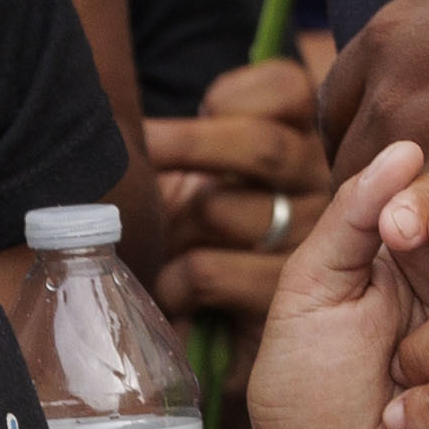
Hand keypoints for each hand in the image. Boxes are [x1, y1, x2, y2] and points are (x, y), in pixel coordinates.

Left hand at [147, 36, 342, 325]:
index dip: (231, 97)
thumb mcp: (192, 170)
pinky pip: (210, 272)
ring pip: (226, 210)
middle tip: (138, 155)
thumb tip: (106, 87)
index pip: (290, 90)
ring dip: (177, 225)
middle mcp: (322, 187)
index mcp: (308, 142)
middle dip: (188, 148)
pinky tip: (173, 289)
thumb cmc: (196, 237)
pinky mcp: (281, 302)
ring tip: (160, 238)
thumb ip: (181, 133)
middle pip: (261, 148)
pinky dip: (175, 279)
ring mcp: (309, 246)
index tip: (201, 109)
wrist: (221, 342)